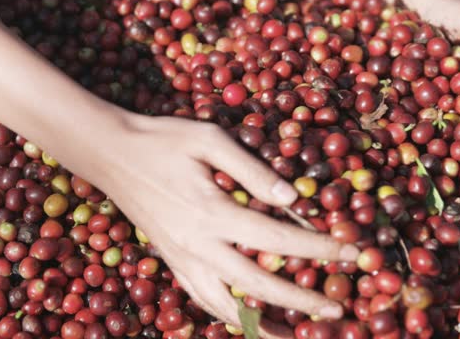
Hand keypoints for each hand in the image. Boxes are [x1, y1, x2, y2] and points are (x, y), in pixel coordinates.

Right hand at [97, 113, 359, 337]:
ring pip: (225, 307)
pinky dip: (227, 316)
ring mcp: (181, 258)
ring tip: (294, 336)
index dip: (317, 249)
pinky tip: (246, 320)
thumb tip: (293, 199)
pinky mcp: (170, 261)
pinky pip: (201, 299)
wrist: (109, 154)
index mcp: (211, 212)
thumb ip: (252, 169)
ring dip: (263, 325)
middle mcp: (197, 245)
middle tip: (336, 311)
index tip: (349, 253)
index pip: (276, 239)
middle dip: (301, 302)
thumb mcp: (209, 140)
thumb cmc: (162, 140)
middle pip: (257, 286)